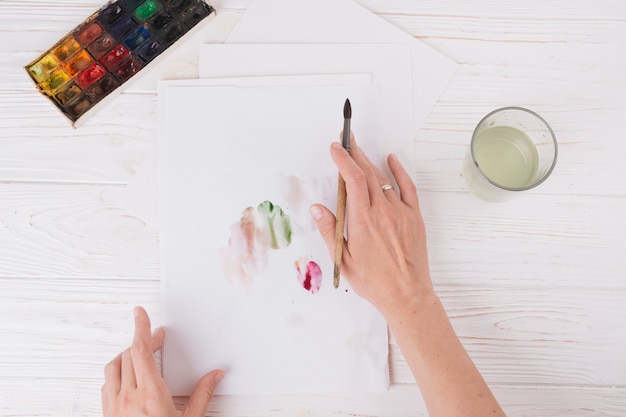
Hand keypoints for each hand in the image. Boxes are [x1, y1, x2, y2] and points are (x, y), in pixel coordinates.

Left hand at [102, 306, 223, 416]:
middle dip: (141, 341)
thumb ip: (202, 396)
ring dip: (126, 356)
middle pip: (127, 355)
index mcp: (150, 395)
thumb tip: (215, 375)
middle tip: (156, 337)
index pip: (139, 350)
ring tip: (139, 354)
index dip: (140, 327)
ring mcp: (114, 408)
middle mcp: (127, 399)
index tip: (140, 313)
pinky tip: (126, 378)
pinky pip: (107, 386)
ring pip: (113, 368)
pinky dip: (117, 374)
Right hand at [310, 136, 433, 318]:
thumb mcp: (343, 260)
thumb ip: (330, 231)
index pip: (352, 180)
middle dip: (354, 153)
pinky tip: (392, 159)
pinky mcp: (414, 217)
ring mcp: (400, 213)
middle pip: (367, 173)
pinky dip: (399, 171)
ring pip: (383, 179)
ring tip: (359, 150)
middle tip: (345, 140)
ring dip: (369, 162)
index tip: (335, 148)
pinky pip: (407, 187)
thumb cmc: (374, 282)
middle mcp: (383, 212)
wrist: (407, 295)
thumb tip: (317, 208)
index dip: (343, 159)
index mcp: (362, 221)